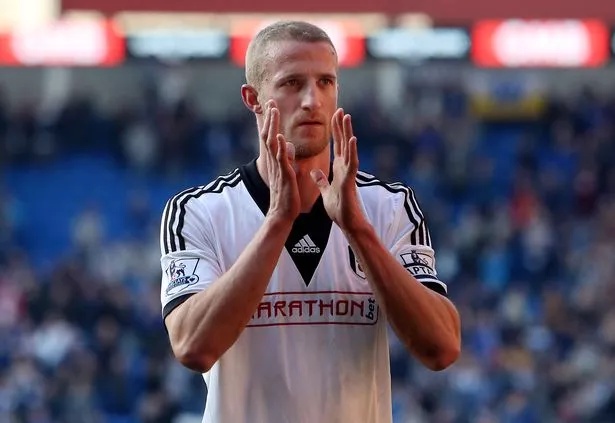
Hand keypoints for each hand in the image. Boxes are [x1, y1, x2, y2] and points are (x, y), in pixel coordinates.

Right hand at [262, 100, 300, 222]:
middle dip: (270, 118)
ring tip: (273, 111)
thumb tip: (289, 145)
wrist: (283, 214)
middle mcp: (274, 162)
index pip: (272, 137)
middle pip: (269, 135)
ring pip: (273, 143)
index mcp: (276, 161)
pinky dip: (280, 147)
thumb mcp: (287, 172)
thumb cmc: (286, 195)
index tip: (273, 106)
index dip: (272, 121)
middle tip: (270, 102)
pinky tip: (280, 136)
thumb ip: (287, 158)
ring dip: (273, 126)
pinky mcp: (284, 176)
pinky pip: (281, 159)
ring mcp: (278, 168)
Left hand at [310, 108, 364, 230]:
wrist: (346, 222)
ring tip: (347, 117)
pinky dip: (352, 151)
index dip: (335, 131)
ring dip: (347, 132)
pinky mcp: (350, 180)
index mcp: (339, 168)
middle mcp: (345, 167)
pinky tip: (352, 139)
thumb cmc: (339, 208)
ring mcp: (349, 172)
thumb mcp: (326, 191)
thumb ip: (321, 180)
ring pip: (348, 148)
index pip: (337, 145)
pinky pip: (352, 163)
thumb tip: (314, 171)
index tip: (334, 116)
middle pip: (343, 142)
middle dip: (341, 126)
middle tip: (340, 109)